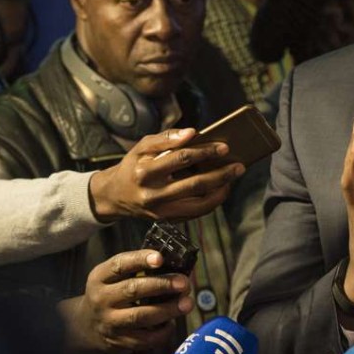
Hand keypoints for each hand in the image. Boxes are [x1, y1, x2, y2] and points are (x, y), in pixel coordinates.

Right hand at [60, 250, 192, 353]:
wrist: (87, 324)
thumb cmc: (111, 292)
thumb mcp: (113, 276)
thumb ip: (137, 269)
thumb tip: (175, 265)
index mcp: (100, 277)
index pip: (120, 264)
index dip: (140, 259)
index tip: (160, 258)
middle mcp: (102, 299)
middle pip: (133, 290)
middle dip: (162, 285)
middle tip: (184, 283)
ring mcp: (109, 322)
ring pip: (140, 316)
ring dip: (167, 310)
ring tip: (186, 304)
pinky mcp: (117, 341)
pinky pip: (143, 339)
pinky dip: (161, 332)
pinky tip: (172, 323)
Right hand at [88, 128, 244, 220]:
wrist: (114, 195)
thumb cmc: (134, 165)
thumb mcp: (142, 146)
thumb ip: (166, 138)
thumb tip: (192, 133)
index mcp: (145, 171)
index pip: (181, 158)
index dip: (205, 152)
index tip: (224, 146)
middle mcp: (152, 194)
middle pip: (194, 184)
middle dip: (220, 174)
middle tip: (239, 166)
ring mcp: (159, 211)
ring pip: (198, 204)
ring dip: (221, 191)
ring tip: (233, 177)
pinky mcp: (165, 220)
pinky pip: (195, 213)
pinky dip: (212, 202)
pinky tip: (222, 189)